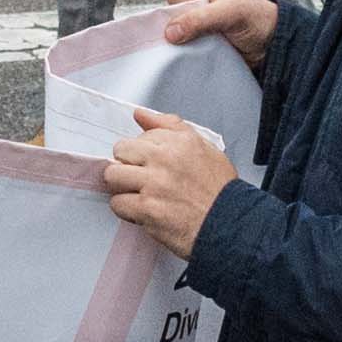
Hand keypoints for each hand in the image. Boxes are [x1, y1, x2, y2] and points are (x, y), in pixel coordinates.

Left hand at [101, 110, 237, 256]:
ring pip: (113, 176)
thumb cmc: (219, 192)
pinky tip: (142, 211)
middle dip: (127, 164)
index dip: (144, 152)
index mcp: (180, 141)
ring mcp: (154, 184)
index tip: (150, 163)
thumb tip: (141, 115)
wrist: (229, 225)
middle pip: (122, 151)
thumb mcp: (205, 147)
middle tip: (139, 177)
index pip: (142, 136)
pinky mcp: (147, 208)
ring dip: (122, 186)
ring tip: (137, 194)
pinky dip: (126, 210)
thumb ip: (171, 127)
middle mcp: (165, 159)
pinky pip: (117, 203)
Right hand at [153, 0, 274, 64]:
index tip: (205, 21)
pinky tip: (204, 47)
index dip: (185, 12)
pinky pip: (181, 39)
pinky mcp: (197, 29)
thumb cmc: (258, 19)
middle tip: (208, 32)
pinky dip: (190, 46)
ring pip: (174, 27)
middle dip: (185, 26)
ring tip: (210, 39)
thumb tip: (171, 31)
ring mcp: (195, 11)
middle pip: (171, 11)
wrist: (271, 43)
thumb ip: (200, 20)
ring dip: (188, 38)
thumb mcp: (231, 14)